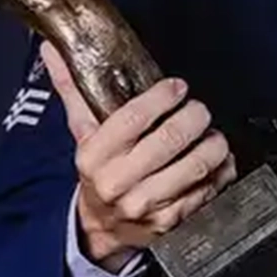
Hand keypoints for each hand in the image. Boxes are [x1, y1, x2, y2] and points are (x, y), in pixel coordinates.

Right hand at [44, 43, 233, 271]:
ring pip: (196, 165)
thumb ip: (74, 90)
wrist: (102, 227)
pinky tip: (217, 160)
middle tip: (199, 110)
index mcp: (93, 157)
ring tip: (211, 134)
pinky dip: (222, 169)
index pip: (131, 118)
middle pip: (170, 140)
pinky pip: (211, 188)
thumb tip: (54, 48)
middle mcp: (118, 183)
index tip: (176, 87)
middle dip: (194, 117)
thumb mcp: (83, 133)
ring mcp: (147, 206)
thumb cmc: (98, 172)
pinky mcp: (173, 222)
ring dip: (214, 143)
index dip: (160, 97)